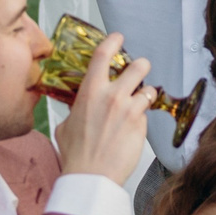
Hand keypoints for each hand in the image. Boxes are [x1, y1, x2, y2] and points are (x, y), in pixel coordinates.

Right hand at [51, 31, 151, 183]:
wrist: (91, 176)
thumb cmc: (76, 154)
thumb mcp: (66, 125)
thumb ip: (76, 110)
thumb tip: (78, 108)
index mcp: (90, 91)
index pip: (104, 55)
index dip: (113, 42)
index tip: (118, 38)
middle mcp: (112, 96)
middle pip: (138, 65)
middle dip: (141, 66)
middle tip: (139, 71)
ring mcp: (130, 110)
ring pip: (149, 89)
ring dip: (146, 93)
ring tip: (139, 101)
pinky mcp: (141, 126)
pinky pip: (146, 114)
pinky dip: (142, 118)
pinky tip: (132, 128)